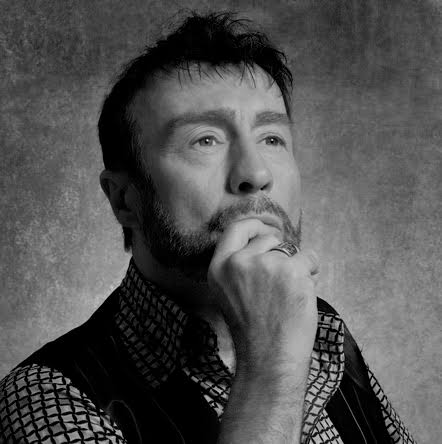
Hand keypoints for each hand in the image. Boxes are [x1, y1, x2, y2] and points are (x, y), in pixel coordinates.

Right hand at [207, 218, 318, 370]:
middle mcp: (239, 262)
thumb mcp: (229, 293)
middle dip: (280, 253)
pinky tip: (302, 294)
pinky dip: (312, 272)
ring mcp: (266, 265)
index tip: (266, 228)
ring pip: (291, 251)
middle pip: (268, 239)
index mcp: (219, 268)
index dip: (254, 225)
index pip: (236, 229)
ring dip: (296, 267)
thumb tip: (267, 241)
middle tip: (282, 279)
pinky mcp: (292, 271)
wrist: (269, 359)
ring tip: (289, 294)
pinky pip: (310, 258)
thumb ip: (239, 266)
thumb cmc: (253, 330)